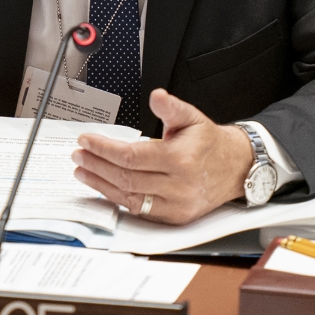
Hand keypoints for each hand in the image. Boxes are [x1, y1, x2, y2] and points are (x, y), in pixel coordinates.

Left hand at [71, 88, 253, 224]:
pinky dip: (118, 199)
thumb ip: (171, 107)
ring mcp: (177, 205)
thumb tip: (156, 96)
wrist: (235, 168)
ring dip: (100, 184)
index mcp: (180, 160)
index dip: (104, 149)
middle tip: (79, 154)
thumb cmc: (209, 143)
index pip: (131, 157)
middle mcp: (178, 186)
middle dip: (97, 165)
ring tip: (82, 171)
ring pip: (130, 198)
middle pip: (126, 179)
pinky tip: (103, 187)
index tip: (86, 140)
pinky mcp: (175, 218)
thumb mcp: (192, 117)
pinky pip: (139, 211)